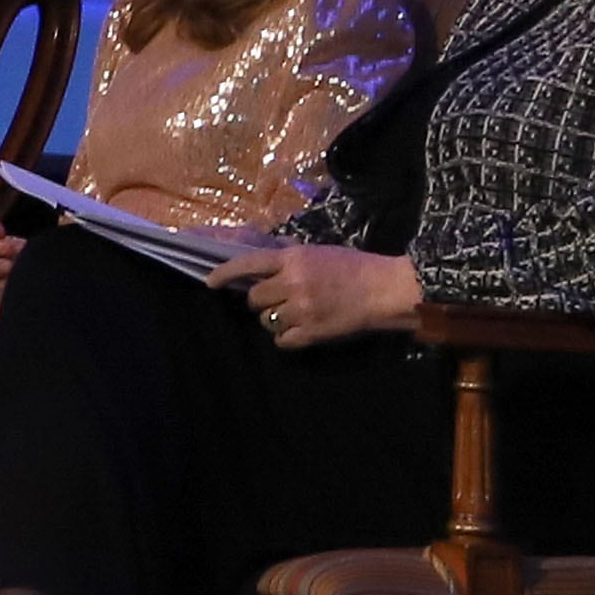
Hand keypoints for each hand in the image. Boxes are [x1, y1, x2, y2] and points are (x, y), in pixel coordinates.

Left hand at [208, 241, 421, 350]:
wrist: (384, 290)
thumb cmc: (353, 267)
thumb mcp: (318, 253)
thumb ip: (289, 258)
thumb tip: (260, 263)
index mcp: (293, 260)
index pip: (247, 264)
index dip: (224, 274)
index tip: (211, 283)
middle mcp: (292, 284)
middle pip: (254, 298)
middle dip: (261, 301)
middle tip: (278, 300)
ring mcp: (301, 310)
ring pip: (266, 321)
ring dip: (274, 320)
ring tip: (294, 315)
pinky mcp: (311, 333)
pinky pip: (281, 341)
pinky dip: (286, 338)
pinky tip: (299, 330)